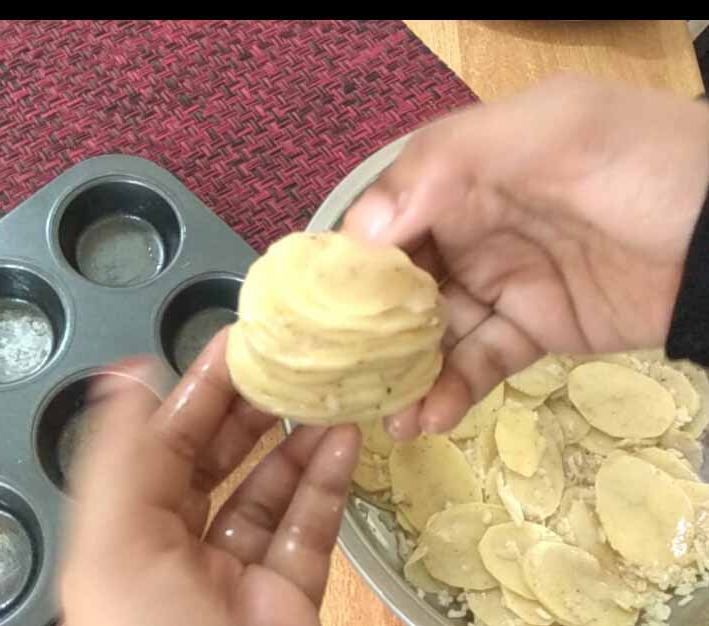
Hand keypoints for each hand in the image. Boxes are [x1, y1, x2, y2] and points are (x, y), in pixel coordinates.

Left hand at [59, 330, 359, 625]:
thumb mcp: (113, 544)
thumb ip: (120, 452)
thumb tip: (124, 371)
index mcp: (125, 530)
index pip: (163, 442)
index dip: (198, 389)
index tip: (241, 340)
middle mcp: (176, 546)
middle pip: (216, 459)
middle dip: (252, 407)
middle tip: (294, 357)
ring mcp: (236, 573)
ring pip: (268, 490)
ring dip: (297, 439)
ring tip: (330, 389)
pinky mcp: (289, 598)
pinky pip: (308, 531)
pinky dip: (327, 485)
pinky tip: (346, 442)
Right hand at [340, 75, 708, 439]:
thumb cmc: (639, 165)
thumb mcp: (549, 131)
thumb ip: (445, 165)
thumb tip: (358, 237)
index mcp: (462, 172)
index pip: (382, 217)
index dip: (346, 262)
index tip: (315, 311)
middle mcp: (470, 225)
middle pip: (395, 282)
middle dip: (362, 328)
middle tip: (335, 375)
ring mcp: (502, 280)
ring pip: (429, 329)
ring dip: (400, 370)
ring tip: (379, 413)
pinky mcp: (534, 329)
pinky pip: (479, 362)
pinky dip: (450, 391)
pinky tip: (428, 417)